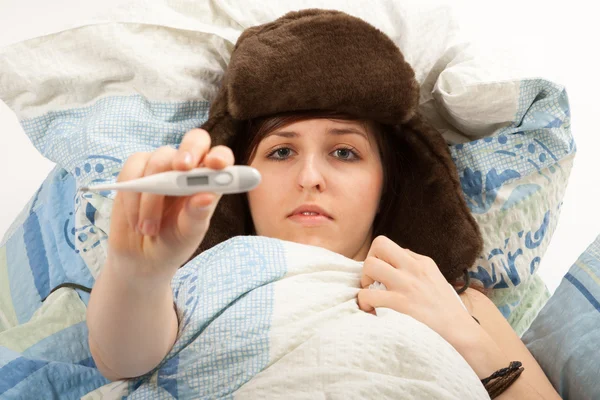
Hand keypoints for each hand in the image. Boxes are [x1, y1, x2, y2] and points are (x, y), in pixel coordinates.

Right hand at [106, 128, 233, 280]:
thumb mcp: (188, 235)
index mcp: (209, 182)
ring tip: (149, 229)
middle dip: (188, 151)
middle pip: (194, 140)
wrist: (140, 258)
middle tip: (181, 168)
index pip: (221, 158)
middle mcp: (188, 170)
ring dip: (152, 196)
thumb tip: (206, 196)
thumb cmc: (172, 244)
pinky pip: (133, 169)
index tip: (215, 165)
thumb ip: (196, 216)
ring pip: (159, 159)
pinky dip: (133, 196)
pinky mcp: (136, 170)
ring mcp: (161, 166)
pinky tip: (135, 221)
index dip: (220, 156)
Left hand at [357, 235, 476, 344]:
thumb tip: (392, 261)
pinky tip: (372, 312)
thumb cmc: (444, 310)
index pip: (389, 244)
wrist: (460, 334)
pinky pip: (367, 294)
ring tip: (372, 297)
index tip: (380, 275)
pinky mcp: (399, 304)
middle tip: (372, 283)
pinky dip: (364, 303)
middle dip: (369, 262)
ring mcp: (406, 285)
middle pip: (379, 244)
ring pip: (369, 265)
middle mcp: (414, 269)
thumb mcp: (434, 279)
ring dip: (364, 282)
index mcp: (422, 262)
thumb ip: (414, 267)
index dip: (377, 257)